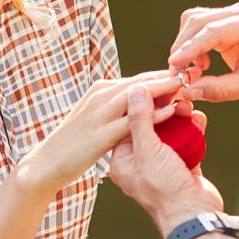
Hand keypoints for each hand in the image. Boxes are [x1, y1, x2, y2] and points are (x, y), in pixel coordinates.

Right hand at [20, 71, 180, 196]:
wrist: (46, 165)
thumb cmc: (72, 146)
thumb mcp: (95, 121)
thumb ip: (115, 110)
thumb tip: (136, 101)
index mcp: (100, 92)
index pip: (137, 80)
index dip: (160, 77)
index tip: (183, 75)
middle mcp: (100, 96)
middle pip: (140, 82)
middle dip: (166, 77)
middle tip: (192, 74)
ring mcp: (100, 113)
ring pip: (138, 95)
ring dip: (163, 88)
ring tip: (187, 84)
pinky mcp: (101, 134)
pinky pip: (133, 120)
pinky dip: (154, 113)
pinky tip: (172, 110)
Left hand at [110, 86, 224, 234]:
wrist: (195, 217)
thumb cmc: (166, 192)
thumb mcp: (148, 152)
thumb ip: (140, 120)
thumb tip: (134, 90)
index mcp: (123, 159)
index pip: (128, 122)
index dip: (141, 102)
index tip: (154, 87)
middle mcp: (141, 159)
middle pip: (151, 123)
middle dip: (164, 107)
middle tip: (175, 94)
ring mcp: (163, 161)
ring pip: (170, 129)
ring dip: (180, 116)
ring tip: (188, 107)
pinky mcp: (183, 163)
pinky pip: (186, 138)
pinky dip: (192, 128)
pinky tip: (198, 119)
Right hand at [168, 1, 238, 106]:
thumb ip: (218, 89)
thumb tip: (186, 90)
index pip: (214, 31)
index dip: (191, 47)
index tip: (174, 63)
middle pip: (199, 20)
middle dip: (184, 47)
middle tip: (178, 74)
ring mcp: (233, 14)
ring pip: (195, 21)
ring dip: (186, 46)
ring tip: (193, 72)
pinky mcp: (226, 21)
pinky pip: (199, 27)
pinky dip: (192, 46)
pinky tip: (201, 66)